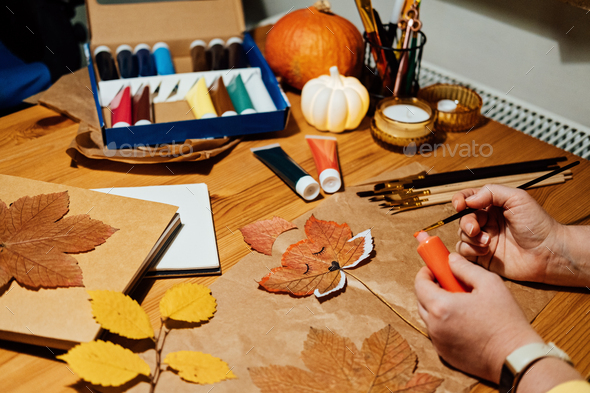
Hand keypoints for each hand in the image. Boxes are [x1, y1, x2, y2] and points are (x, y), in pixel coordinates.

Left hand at [415, 253, 542, 382]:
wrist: (515, 357)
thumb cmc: (505, 320)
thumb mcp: (489, 283)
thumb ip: (466, 268)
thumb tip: (451, 260)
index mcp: (441, 306)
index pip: (420, 284)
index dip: (425, 273)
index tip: (434, 268)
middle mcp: (434, 326)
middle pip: (421, 301)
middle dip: (430, 289)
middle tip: (448, 283)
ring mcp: (438, 342)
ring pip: (429, 318)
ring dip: (437, 307)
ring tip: (459, 303)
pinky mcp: (445, 355)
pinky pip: (437, 334)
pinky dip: (443, 324)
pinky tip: (463, 321)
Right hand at [452, 184, 562, 283]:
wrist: (547, 252)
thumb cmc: (538, 225)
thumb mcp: (517, 198)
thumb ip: (492, 192)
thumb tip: (469, 199)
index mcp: (493, 206)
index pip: (469, 199)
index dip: (460, 200)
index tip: (460, 205)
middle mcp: (486, 222)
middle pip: (462, 218)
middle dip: (466, 223)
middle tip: (476, 229)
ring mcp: (483, 239)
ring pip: (461, 235)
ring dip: (470, 237)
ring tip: (487, 241)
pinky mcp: (482, 256)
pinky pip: (464, 251)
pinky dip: (470, 250)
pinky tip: (485, 250)